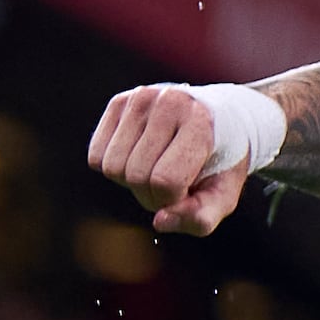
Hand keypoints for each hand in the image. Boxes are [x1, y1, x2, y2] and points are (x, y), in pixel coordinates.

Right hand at [86, 85, 250, 236]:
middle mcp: (169, 103)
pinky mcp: (119, 102)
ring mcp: (141, 98)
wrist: (220, 121)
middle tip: (172, 184)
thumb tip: (159, 221)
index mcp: (201, 123)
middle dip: (150, 193)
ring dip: (130, 181)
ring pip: (111, 167)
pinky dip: (114, 167)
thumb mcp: (224, 194)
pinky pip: (96, 156)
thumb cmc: (221, 162)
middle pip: (134, 175)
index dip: (170, 199)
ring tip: (157, 169)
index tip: (185, 192)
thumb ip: (201, 217)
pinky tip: (140, 157)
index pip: (164, 180)